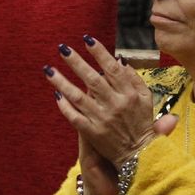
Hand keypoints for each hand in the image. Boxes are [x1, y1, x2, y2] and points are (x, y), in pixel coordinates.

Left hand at [44, 35, 173, 194]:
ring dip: (62, 82)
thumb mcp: (146, 99)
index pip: (112, 68)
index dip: (99, 53)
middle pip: (92, 79)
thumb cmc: (141, 123)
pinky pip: (74, 117)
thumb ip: (134, 79)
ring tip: (48, 69)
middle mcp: (115, 105)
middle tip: (62, 48)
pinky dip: (65, 106)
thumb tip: (120, 61)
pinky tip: (56, 94)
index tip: (86, 39)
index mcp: (128, 94)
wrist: (139, 155)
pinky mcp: (92, 133)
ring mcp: (102, 119)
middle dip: (76, 62)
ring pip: (78, 97)